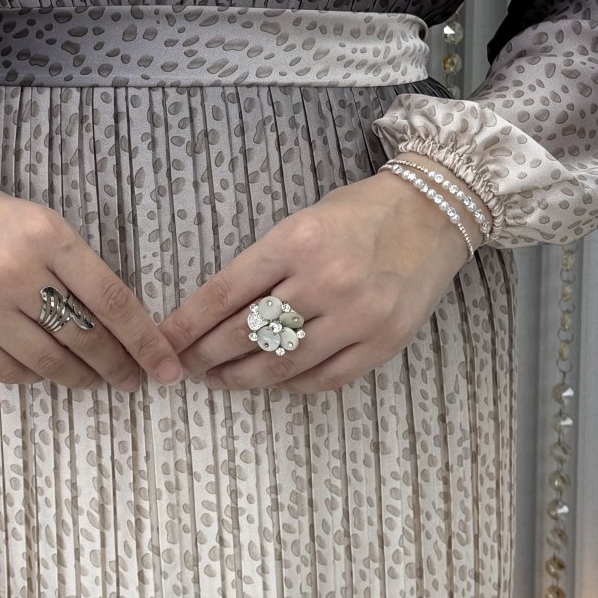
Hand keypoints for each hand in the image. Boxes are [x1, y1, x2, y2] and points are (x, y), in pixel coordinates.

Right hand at [0, 146, 185, 391]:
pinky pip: (11, 372)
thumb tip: (121, 325)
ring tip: (95, 377)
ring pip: (50, 362)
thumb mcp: (40, 224)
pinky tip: (48, 368)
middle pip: (85, 338)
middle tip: (133, 378)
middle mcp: (15, 272)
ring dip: (81, 376)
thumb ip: (76, 268)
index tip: (166, 366)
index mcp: (47, 236)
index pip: (111, 300)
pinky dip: (37, 375)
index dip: (145, 340)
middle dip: (118, 366)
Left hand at [157, 161, 477, 393]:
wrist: (433, 214)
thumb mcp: (303, 222)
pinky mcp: (383, 343)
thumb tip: (218, 310)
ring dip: (243, 377)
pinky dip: (291, 385)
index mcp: (297, 241)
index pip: (226, 292)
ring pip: (282, 365)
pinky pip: (324, 379)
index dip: (189, 324)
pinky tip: (272, 381)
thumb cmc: (360, 212)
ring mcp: (357, 316)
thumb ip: (266, 264)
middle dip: (207, 355)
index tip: (164, 341)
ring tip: (220, 378)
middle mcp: (325, 281)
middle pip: (248, 333)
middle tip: (187, 364)